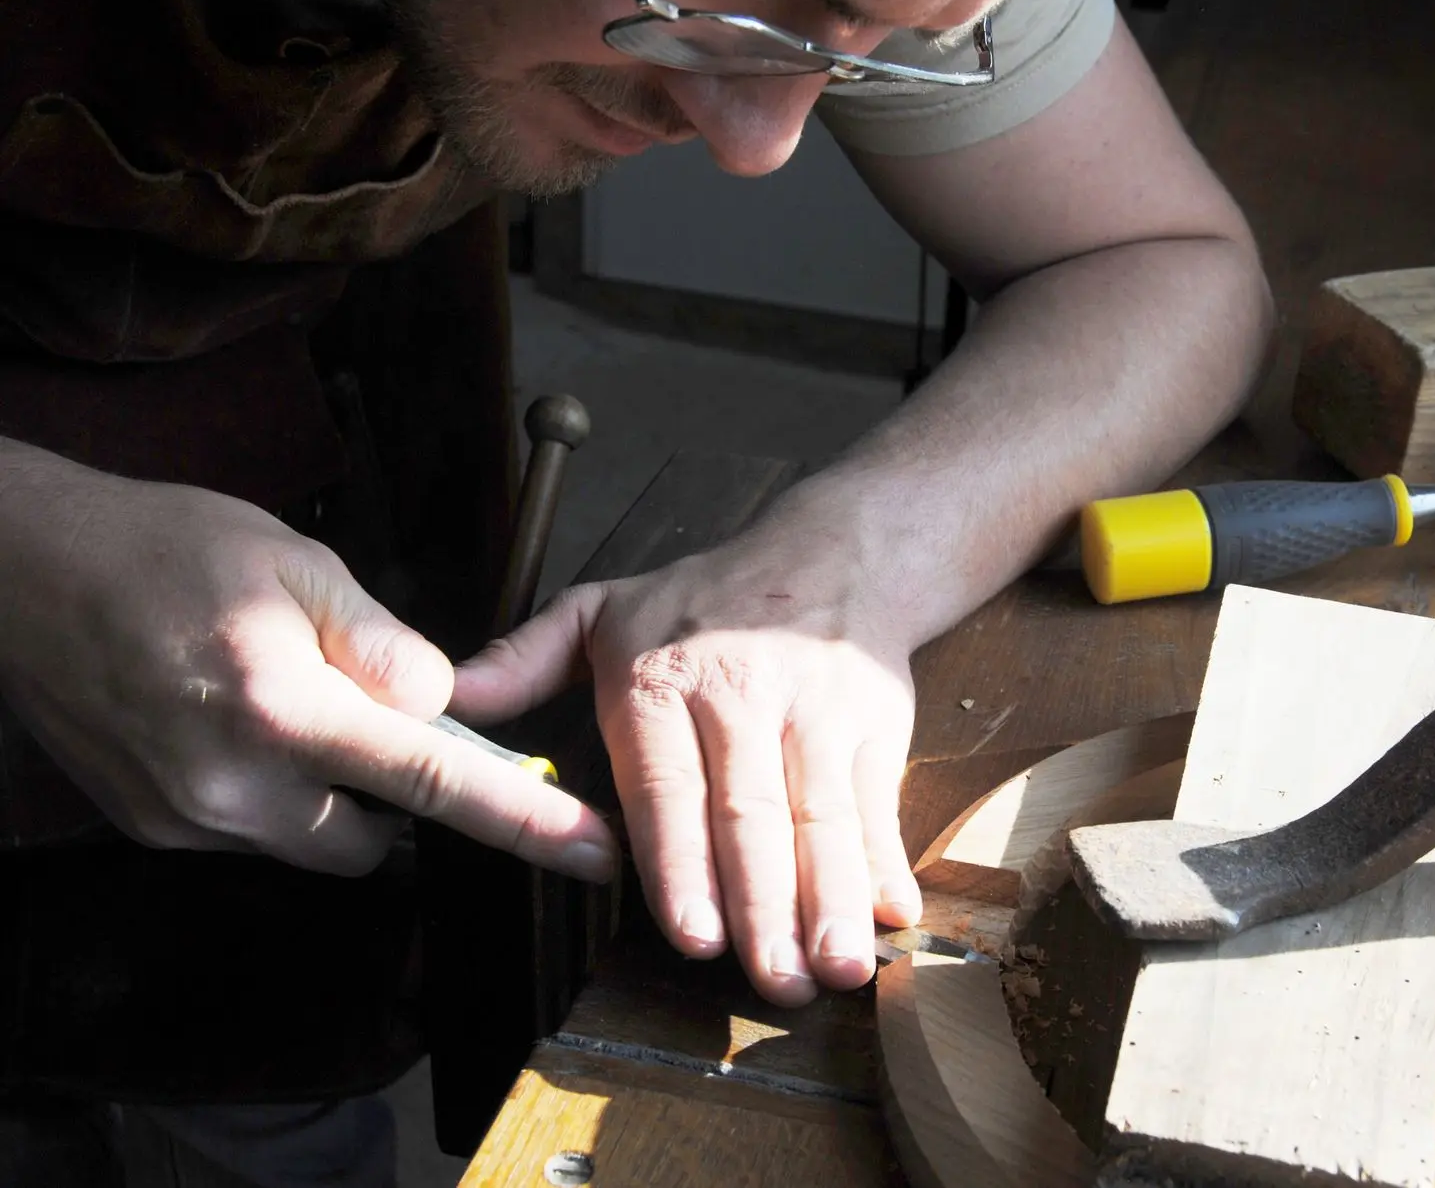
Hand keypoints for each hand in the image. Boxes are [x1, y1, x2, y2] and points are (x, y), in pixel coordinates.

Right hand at [0, 455, 617, 878]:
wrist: (22, 571)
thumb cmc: (165, 549)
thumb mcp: (298, 563)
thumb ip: (384, 642)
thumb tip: (446, 704)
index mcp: (285, 713)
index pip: (435, 784)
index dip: (526, 821)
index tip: (596, 851)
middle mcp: (233, 787)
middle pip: (374, 841)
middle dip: (395, 795)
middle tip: (368, 712)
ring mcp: (185, 819)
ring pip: (313, 844)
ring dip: (334, 794)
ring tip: (289, 700)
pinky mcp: (152, 828)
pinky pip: (252, 832)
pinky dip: (274, 790)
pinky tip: (238, 717)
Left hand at [454, 523, 922, 1006]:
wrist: (836, 551)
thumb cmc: (707, 599)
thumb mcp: (603, 608)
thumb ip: (525, 661)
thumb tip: (445, 701)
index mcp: (663, 678)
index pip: (670, 786)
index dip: (683, 864)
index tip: (694, 936)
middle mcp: (743, 696)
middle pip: (752, 814)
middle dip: (764, 905)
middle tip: (772, 981)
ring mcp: (817, 713)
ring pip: (822, 816)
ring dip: (832, 898)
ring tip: (836, 967)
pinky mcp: (876, 726)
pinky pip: (878, 802)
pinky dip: (888, 861)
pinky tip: (893, 916)